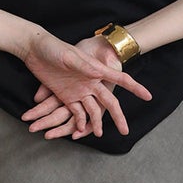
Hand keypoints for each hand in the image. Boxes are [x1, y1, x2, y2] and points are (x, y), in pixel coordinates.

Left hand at [20, 32, 150, 139]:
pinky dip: (77, 121)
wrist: (34, 48)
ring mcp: (78, 90)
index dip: (134, 88)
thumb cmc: (54, 47)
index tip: (148, 96)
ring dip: (94, 123)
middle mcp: (90, 82)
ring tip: (97, 135)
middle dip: (117, 117)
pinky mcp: (65, 95)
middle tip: (125, 131)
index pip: (120, 79)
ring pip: (91, 111)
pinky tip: (77, 131)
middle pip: (108, 102)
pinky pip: (75, 112)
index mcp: (95, 71)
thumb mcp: (69, 56)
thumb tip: (97, 74)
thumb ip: (83, 66)